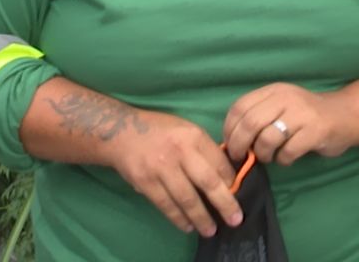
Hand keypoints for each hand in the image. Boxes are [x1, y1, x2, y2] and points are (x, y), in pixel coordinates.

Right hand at [107, 109, 241, 237]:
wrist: (120, 132)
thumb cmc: (160, 130)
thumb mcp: (187, 130)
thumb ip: (204, 149)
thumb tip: (225, 174)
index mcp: (194, 136)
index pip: (219, 162)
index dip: (231, 181)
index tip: (238, 193)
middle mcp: (180, 152)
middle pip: (208, 181)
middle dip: (224, 203)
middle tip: (235, 219)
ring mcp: (161, 168)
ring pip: (186, 198)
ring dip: (201, 217)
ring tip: (211, 230)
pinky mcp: (145, 182)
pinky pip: (166, 204)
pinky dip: (178, 218)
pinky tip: (188, 226)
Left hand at [223, 82, 358, 165]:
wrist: (346, 115)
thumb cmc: (307, 116)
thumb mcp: (281, 106)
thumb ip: (258, 116)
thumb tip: (229, 141)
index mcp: (274, 91)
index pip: (240, 107)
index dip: (229, 129)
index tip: (230, 144)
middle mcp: (287, 98)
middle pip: (250, 123)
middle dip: (240, 146)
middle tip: (242, 157)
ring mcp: (302, 114)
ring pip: (267, 139)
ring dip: (263, 154)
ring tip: (270, 156)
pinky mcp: (316, 131)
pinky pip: (288, 152)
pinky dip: (283, 160)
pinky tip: (288, 157)